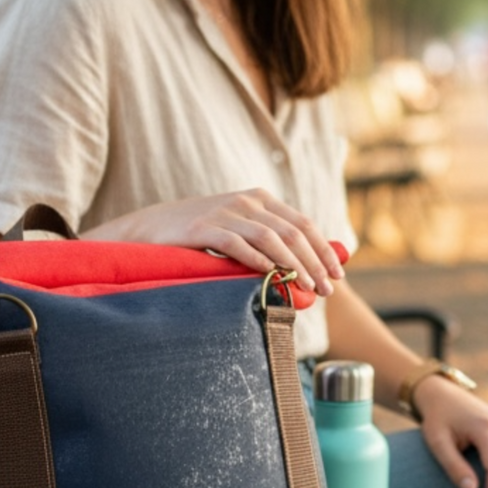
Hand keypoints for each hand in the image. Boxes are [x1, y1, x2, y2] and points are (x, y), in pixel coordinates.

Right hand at [85, 189, 345, 294]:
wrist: (150, 227)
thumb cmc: (198, 235)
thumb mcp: (237, 228)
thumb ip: (267, 239)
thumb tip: (306, 266)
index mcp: (259, 198)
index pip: (302, 223)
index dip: (324, 249)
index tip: (337, 273)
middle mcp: (246, 201)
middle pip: (293, 232)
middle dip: (315, 262)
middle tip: (327, 289)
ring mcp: (225, 212)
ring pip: (272, 239)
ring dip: (295, 265)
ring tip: (307, 288)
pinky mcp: (205, 228)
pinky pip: (240, 246)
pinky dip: (260, 262)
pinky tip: (273, 278)